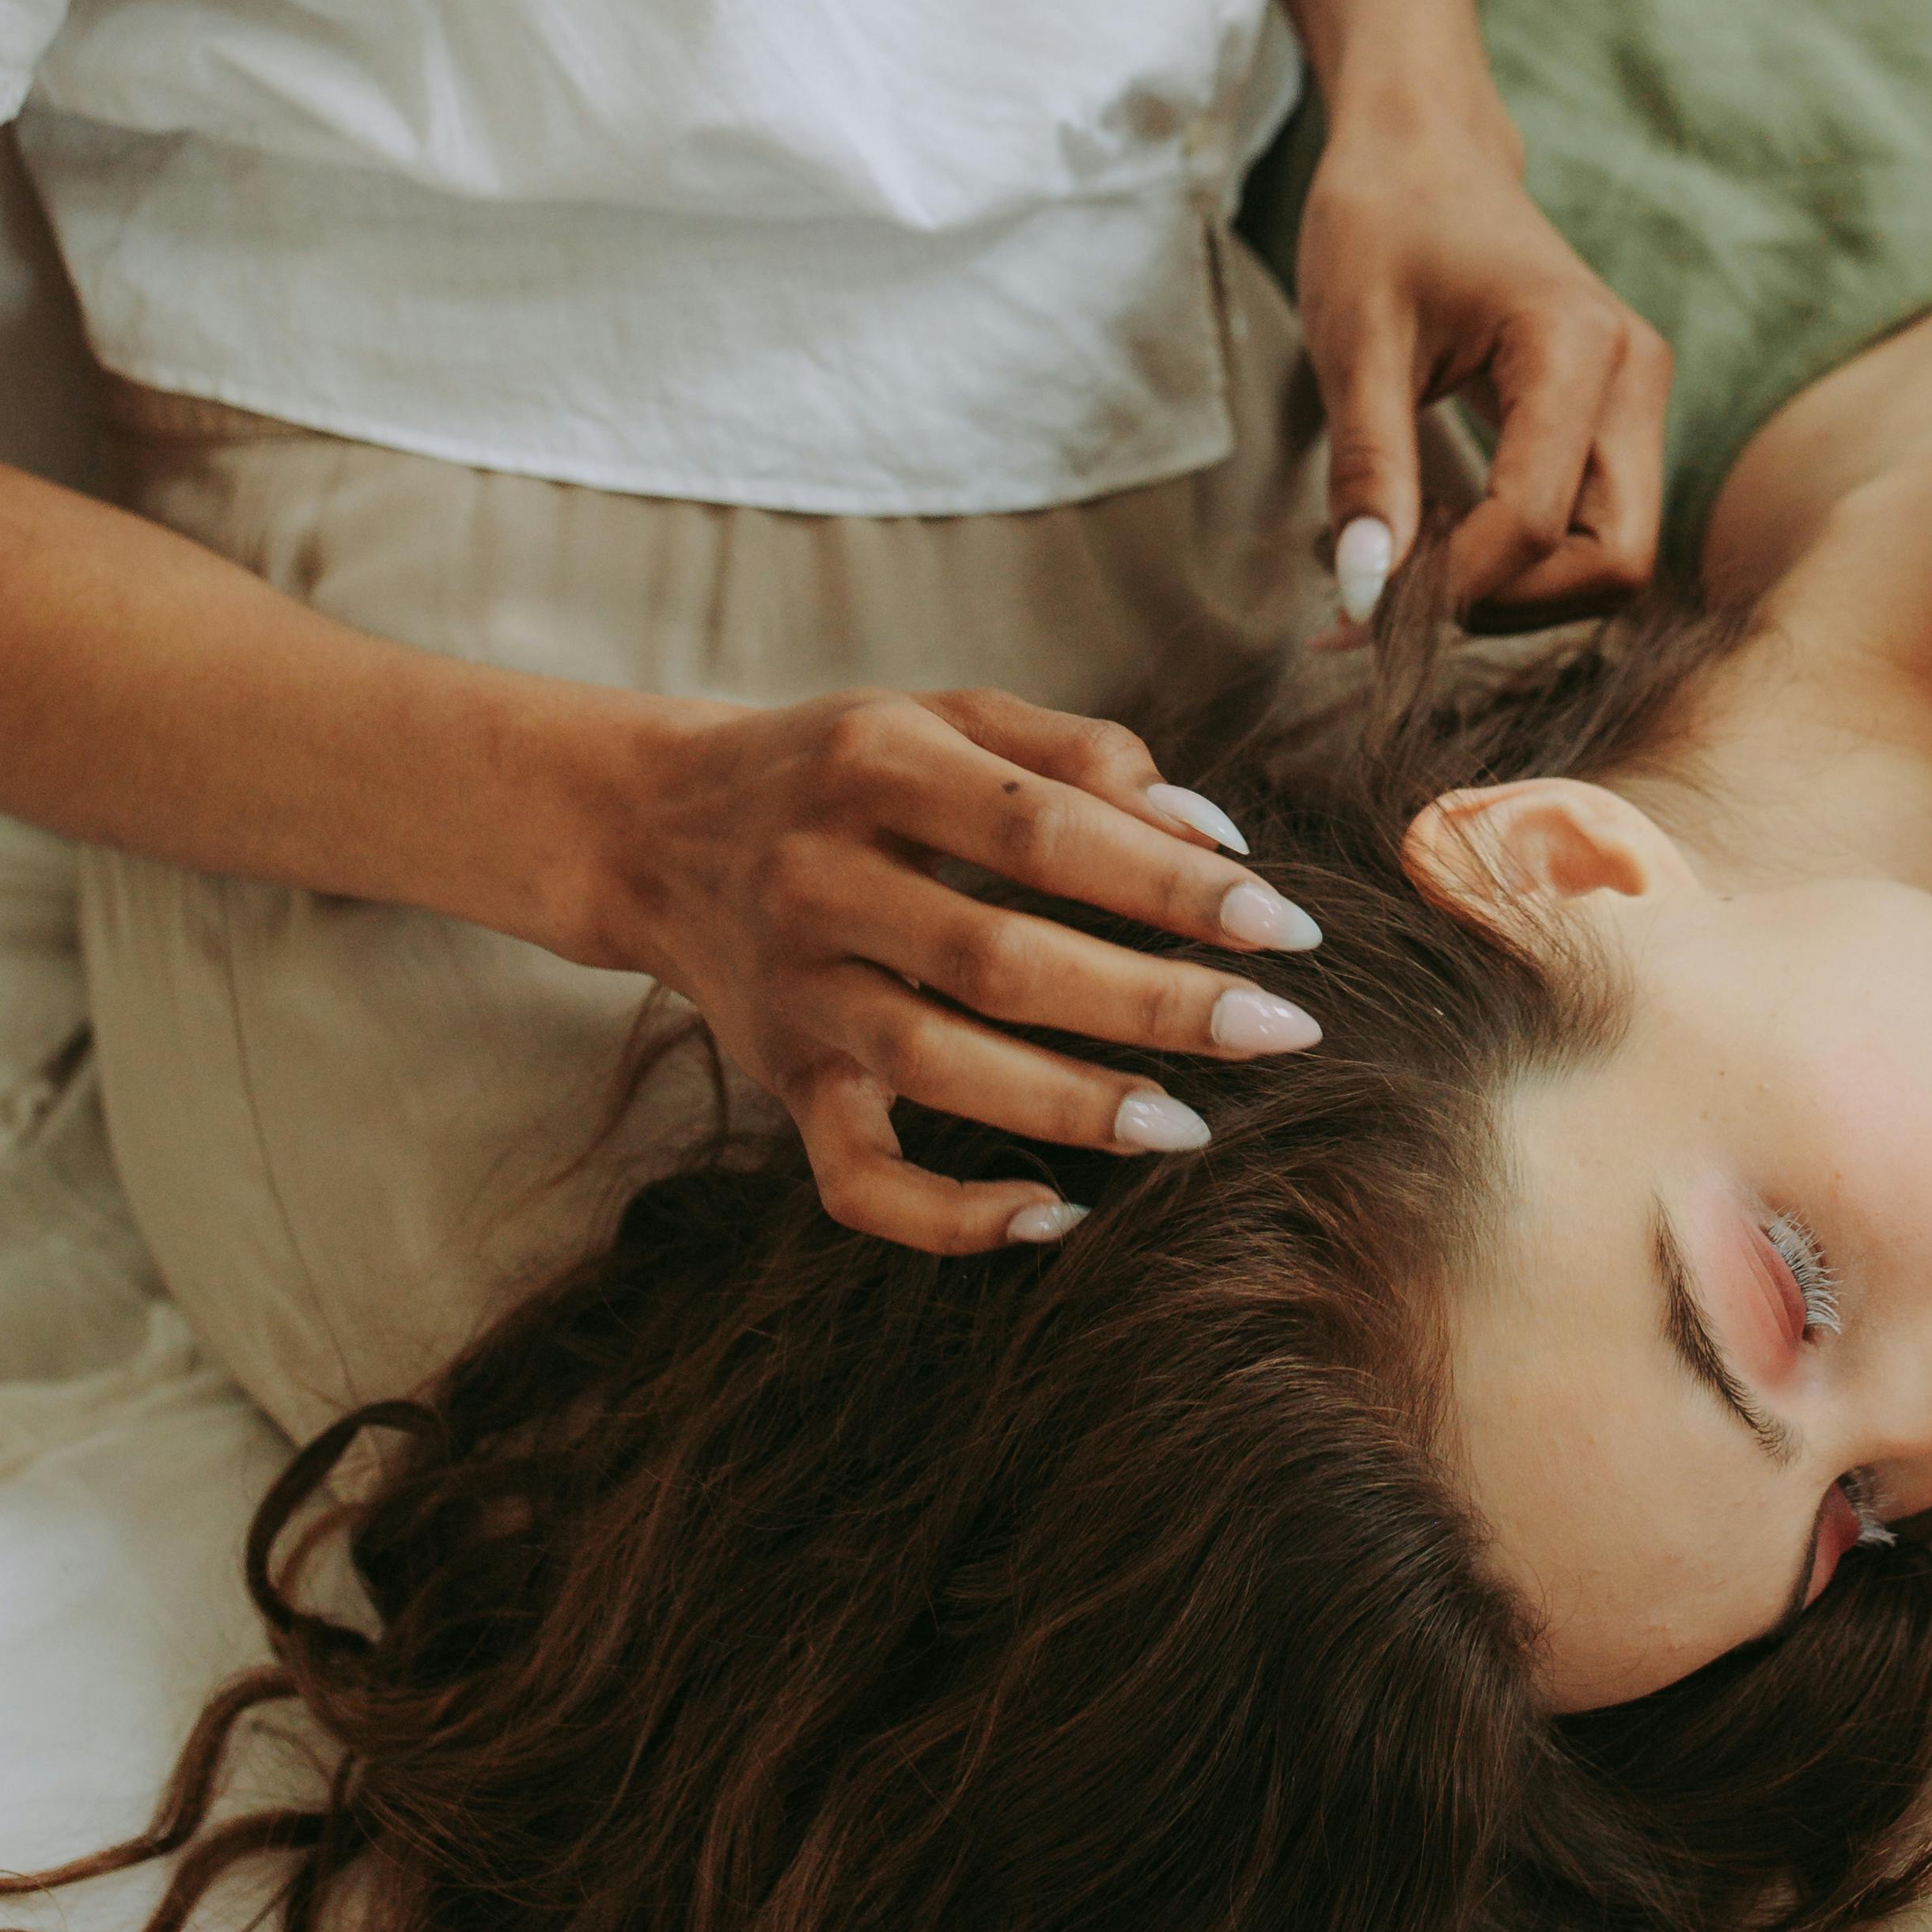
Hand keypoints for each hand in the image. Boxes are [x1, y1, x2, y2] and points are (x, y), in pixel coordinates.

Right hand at [607, 685, 1325, 1247]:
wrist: (648, 826)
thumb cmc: (840, 767)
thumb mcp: (944, 715)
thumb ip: (1080, 754)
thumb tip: (1211, 832)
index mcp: (876, 767)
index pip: (1044, 831)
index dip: (1169, 883)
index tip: (1282, 924)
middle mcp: (821, 879)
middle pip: (1001, 959)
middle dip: (1155, 1004)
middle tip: (1280, 1032)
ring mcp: (796, 992)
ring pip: (937, 1068)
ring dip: (1071, 1106)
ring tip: (1188, 1127)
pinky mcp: (779, 1081)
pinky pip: (854, 1177)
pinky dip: (949, 1216)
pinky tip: (1051, 1216)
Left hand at [1293, 97, 1670, 623]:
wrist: (1425, 147)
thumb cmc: (1384, 219)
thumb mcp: (1355, 341)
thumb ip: (1368, 472)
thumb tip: (1365, 595)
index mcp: (1575, 345)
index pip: (1533, 520)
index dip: (1449, 584)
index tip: (1354, 601)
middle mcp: (1631, 377)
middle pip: (1616, 562)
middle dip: (1508, 606)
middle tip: (1394, 599)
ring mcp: (1635, 400)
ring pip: (1612, 558)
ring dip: (1513, 592)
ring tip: (1401, 564)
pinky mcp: (1614, 419)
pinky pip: (1591, 527)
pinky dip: (1518, 563)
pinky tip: (1433, 545)